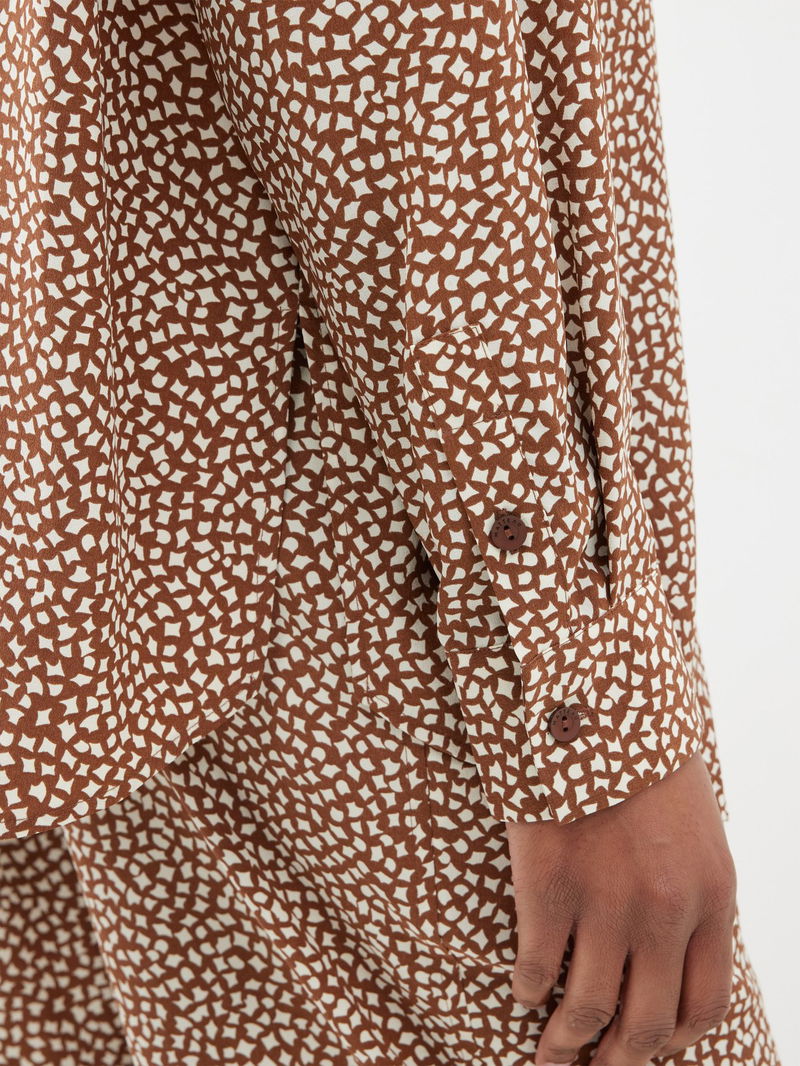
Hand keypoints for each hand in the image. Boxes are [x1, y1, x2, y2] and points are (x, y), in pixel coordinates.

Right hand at [506, 752, 736, 1065]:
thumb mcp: (695, 827)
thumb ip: (692, 891)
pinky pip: (537, 965)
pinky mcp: (549, 884)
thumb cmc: (645, 762)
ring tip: (551, 1056)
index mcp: (711, 896)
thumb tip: (674, 952)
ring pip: (587, 1008)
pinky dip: (528, 989)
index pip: (702, 1004)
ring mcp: (604, 901)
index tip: (649, 1047)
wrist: (595, 703)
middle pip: (646, 1024)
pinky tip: (522, 992)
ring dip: (566, 1044)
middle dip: (619, 1061)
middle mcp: (664, 912)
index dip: (672, 1040)